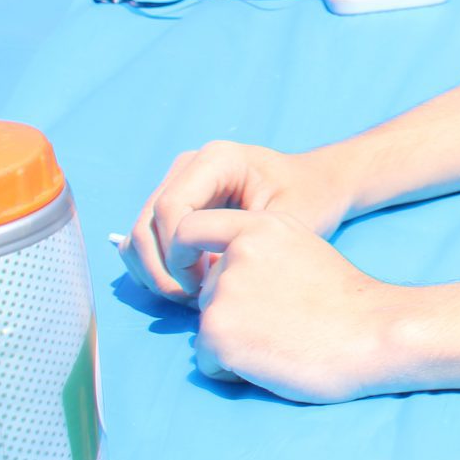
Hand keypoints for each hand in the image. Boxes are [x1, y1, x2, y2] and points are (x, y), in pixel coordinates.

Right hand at [123, 140, 354, 304]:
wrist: (320, 186)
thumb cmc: (312, 199)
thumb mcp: (289, 220)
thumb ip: (245, 244)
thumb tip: (199, 279)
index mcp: (217, 159)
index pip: (171, 208)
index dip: (177, 254)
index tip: (204, 285)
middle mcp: (189, 166)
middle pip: (147, 224)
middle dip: (163, 270)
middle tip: (195, 300)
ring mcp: (177, 184)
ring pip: (139, 236)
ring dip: (156, 273)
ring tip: (194, 296)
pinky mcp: (174, 206)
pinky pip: (145, 241)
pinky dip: (156, 269)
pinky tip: (189, 286)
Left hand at [176, 210, 408, 403]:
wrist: (374, 334)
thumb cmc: (345, 301)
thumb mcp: (302, 251)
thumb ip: (258, 252)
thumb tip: (216, 274)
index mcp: (260, 227)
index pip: (190, 226)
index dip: (183, 253)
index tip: (193, 274)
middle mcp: (236, 254)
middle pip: (205, 291)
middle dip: (231, 312)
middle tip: (280, 322)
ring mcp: (223, 294)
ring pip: (207, 328)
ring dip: (234, 343)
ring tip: (280, 341)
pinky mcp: (217, 334)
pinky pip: (207, 362)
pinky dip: (232, 370)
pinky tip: (273, 360)